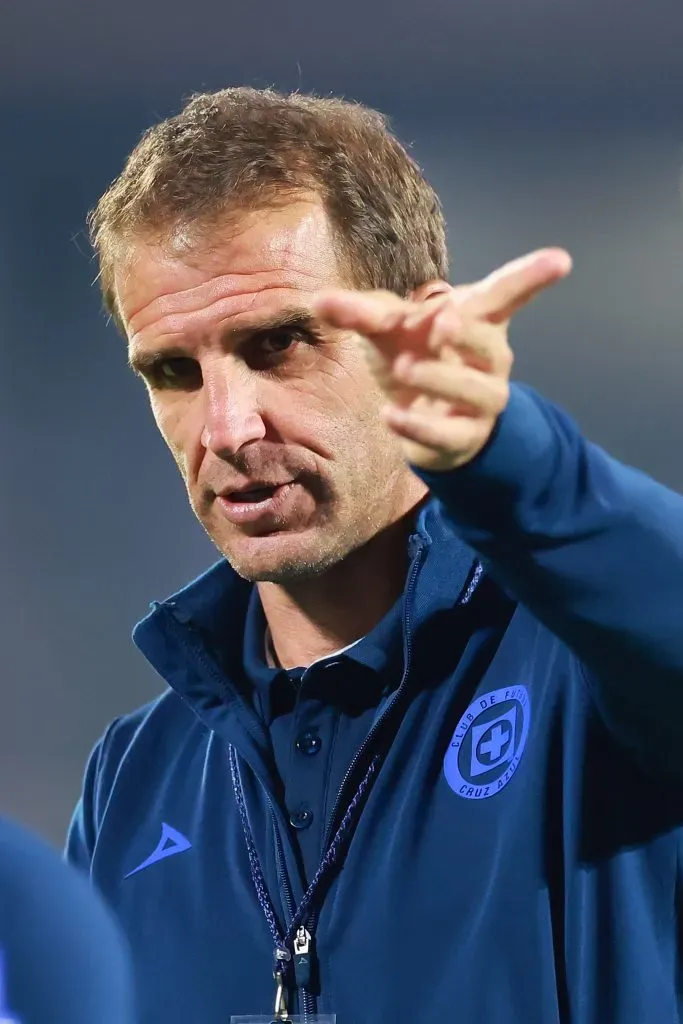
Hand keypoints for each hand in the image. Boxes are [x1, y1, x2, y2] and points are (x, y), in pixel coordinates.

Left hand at [312, 248, 571, 470]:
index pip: (507, 295)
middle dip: (469, 334)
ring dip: (441, 378)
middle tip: (442, 324)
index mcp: (477, 320)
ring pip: (475, 391)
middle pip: (488, 344)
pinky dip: (418, 426)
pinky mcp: (463, 437)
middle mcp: (488, 358)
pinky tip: (390, 416)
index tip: (561, 260)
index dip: (532, 277)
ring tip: (406, 369)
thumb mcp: (388, 330)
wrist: (421, 416)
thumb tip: (319, 301)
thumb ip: (361, 313)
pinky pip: (447, 433)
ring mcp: (481, 400)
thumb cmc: (415, 355)